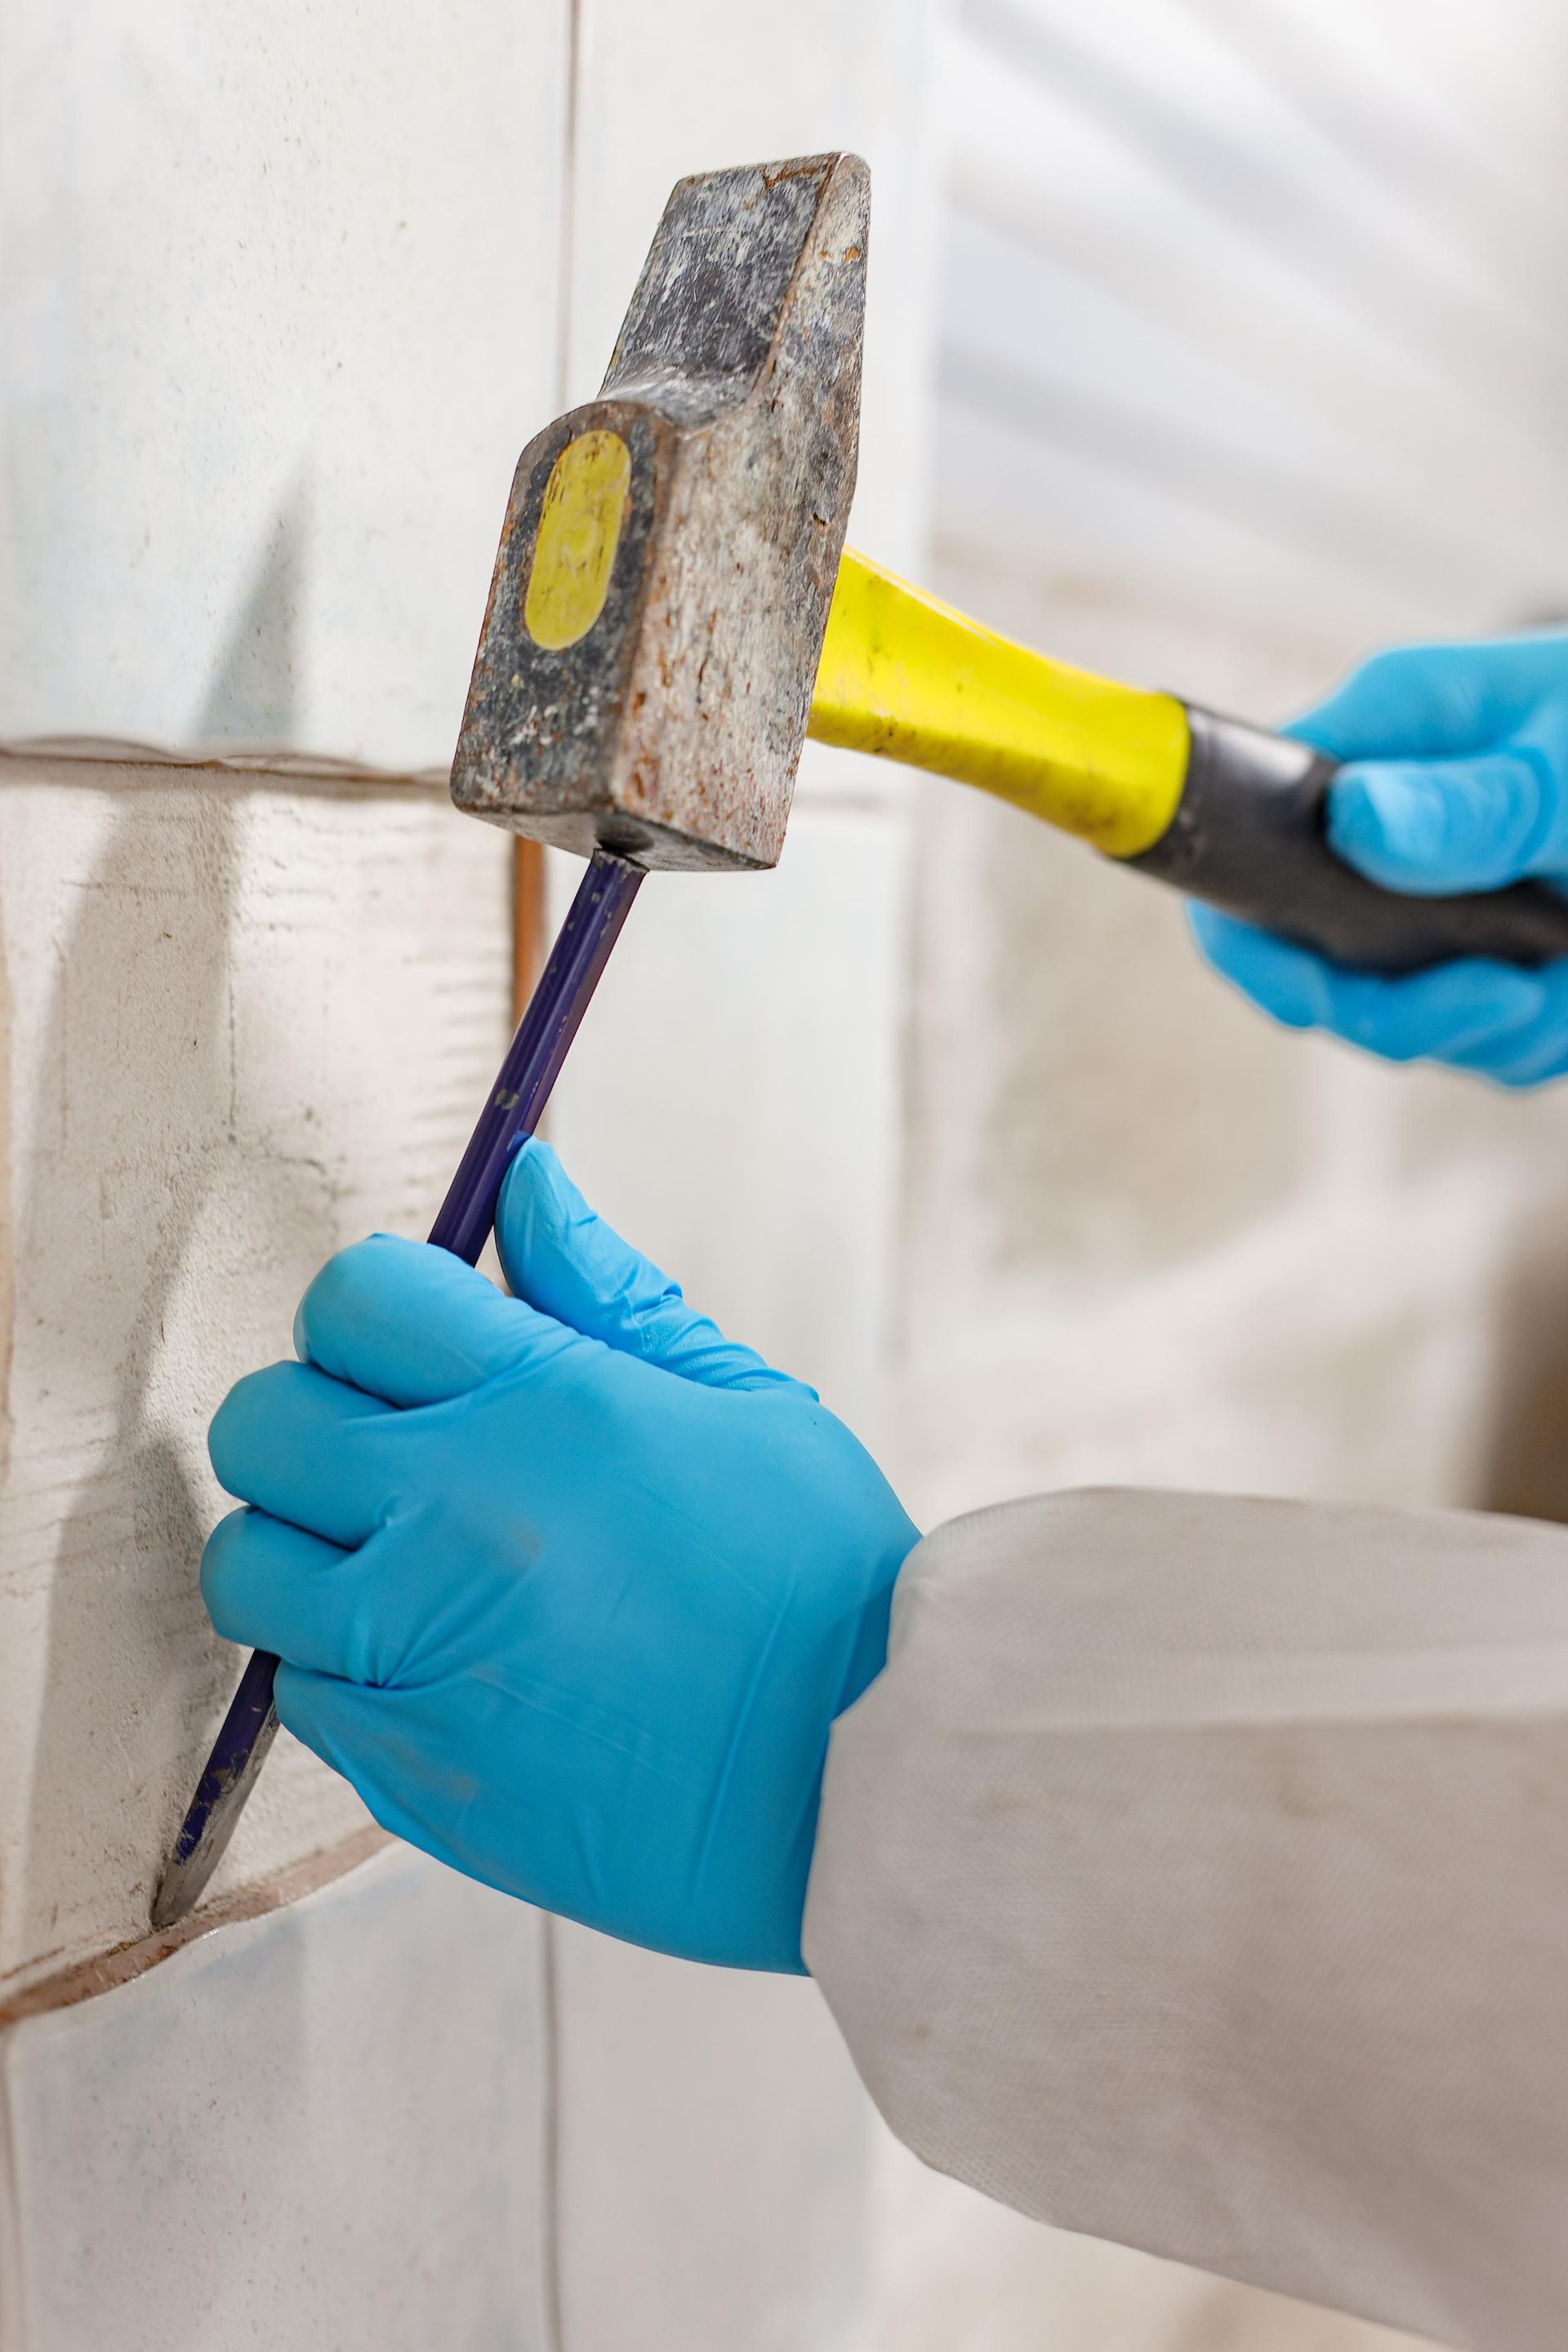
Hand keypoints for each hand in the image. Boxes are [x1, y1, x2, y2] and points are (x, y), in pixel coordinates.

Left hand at [201, 1140, 917, 1971]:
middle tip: (398, 1457)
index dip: (375, 1311)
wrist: (858, 1790)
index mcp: (545, 1405)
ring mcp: (419, 1651)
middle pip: (263, 1421)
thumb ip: (609, 1291)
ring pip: (248, 1563)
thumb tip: (524, 1178)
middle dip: (316, 1418)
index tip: (420, 1350)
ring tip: (405, 1571)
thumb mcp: (743, 1402)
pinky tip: (442, 1668)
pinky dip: (346, 1673)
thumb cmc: (821, 1583)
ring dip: (307, 1553)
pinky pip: (297, 1695)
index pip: (354, 1297)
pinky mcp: (408, 1769)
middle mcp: (457, 1517)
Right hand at [1191, 634, 1567, 1084]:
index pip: (1245, 828)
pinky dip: (1524, 1044)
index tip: (1299, 980)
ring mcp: (1431, 901)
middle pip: (1304, 958)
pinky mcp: (1482, 958)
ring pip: (1392, 1019)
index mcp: (1384, 738)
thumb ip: (1478, 803)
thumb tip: (1357, 821)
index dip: (1243, 919)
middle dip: (1390, 1010)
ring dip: (1480, 1032)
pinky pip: (1469, 1043)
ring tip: (1564, 986)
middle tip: (1496, 998)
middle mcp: (1388, 825)